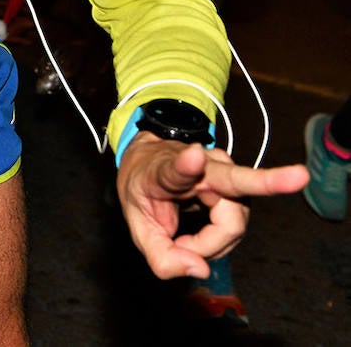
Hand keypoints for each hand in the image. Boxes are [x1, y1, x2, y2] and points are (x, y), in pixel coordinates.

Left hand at [116, 132, 308, 278]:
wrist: (148, 161)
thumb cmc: (144, 190)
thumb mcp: (138, 226)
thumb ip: (161, 255)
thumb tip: (201, 271)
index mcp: (165, 170)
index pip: (176, 169)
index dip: (186, 166)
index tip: (194, 155)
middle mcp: (202, 166)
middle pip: (233, 194)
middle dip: (264, 186)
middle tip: (288, 183)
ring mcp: (226, 173)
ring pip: (233, 224)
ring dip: (209, 243)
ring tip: (182, 240)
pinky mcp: (240, 187)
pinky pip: (234, 226)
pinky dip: (215, 239)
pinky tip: (197, 235)